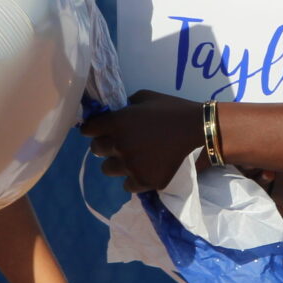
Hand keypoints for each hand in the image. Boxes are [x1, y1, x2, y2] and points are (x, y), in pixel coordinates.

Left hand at [79, 90, 204, 192]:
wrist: (194, 127)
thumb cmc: (169, 108)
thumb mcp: (142, 97)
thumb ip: (124, 106)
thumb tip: (114, 113)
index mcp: (116, 123)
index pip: (88, 129)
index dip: (93, 129)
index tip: (99, 130)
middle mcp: (119, 145)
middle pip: (96, 150)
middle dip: (104, 146)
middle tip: (117, 144)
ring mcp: (131, 166)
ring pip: (108, 169)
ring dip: (116, 163)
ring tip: (130, 159)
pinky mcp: (144, 181)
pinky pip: (127, 185)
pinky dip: (132, 179)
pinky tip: (141, 170)